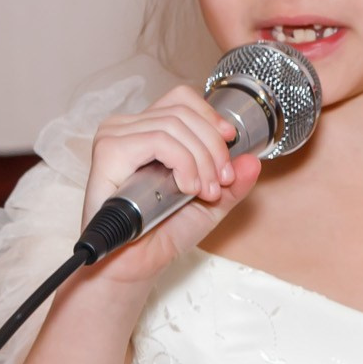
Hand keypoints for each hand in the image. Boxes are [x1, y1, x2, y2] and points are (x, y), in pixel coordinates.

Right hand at [81, 85, 261, 283]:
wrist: (134, 264)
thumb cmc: (161, 233)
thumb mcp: (210, 204)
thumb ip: (233, 183)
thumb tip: (253, 159)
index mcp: (147, 131)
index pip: (181, 99)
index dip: (210, 116)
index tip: (230, 142)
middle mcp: (127, 128)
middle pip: (183, 112)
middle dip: (213, 148)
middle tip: (220, 182)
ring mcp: (115, 136)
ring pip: (174, 125)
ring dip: (201, 160)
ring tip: (204, 191)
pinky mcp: (110, 150)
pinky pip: (158, 140)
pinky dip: (183, 162)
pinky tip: (185, 187)